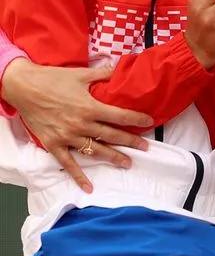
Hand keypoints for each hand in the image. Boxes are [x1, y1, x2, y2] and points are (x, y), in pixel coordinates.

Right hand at [2, 58, 153, 192]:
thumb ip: (104, 74)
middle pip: (111, 135)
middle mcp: (81, 124)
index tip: (149, 122)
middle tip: (145, 147)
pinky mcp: (53, 144)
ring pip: (95, 150)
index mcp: (90, 107)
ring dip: (113, 157)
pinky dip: (79, 176)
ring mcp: (67, 136)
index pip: (120, 116)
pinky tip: (89, 187)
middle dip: (131, 142)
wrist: (24, 87)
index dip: (136, 119)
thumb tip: (122, 68)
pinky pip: (68, 163)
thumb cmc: (53, 79)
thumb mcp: (81, 74)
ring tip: (127, 163)